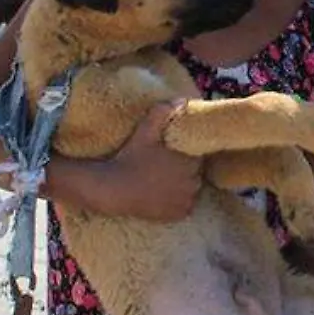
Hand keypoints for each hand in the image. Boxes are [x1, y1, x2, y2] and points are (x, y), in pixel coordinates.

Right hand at [89, 100, 201, 221]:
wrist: (114, 189)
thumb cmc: (130, 158)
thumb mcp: (145, 132)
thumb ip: (163, 113)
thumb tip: (181, 100)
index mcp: (190, 162)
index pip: (199, 156)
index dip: (188, 154)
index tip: (175, 154)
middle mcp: (193, 183)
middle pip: (197, 173)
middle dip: (187, 169)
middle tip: (168, 166)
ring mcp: (186, 200)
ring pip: (193, 190)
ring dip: (185, 185)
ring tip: (166, 180)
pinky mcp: (179, 214)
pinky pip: (186, 206)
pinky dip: (180, 201)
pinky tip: (165, 195)